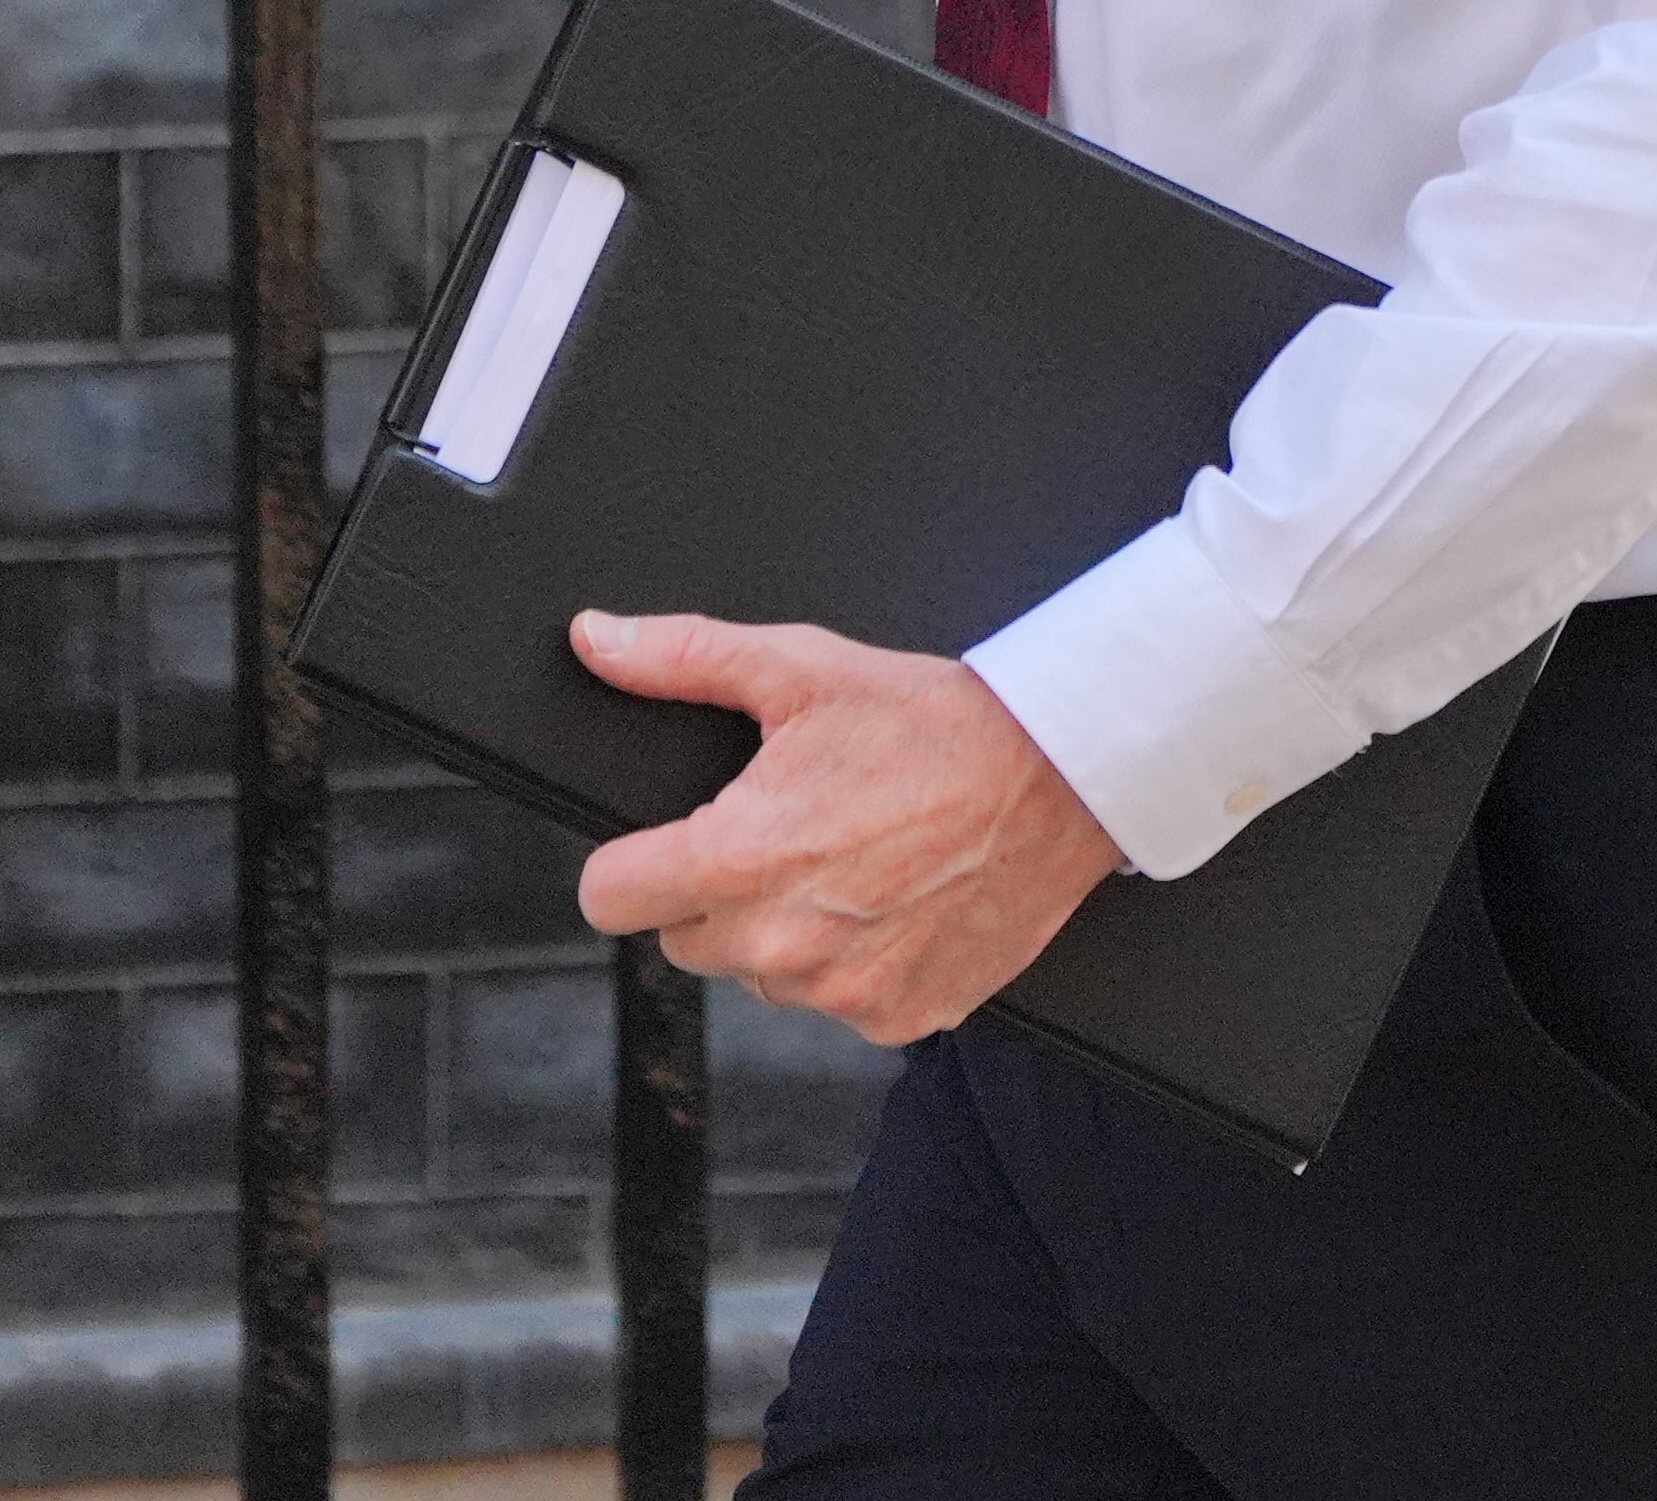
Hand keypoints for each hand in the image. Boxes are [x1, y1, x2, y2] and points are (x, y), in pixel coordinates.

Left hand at [569, 610, 1122, 1043]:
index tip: (668, 841)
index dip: (631, 862)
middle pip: (685, 939)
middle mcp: (781, 943)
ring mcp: (842, 993)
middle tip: (793, 831)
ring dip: (788, 931)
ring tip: (856, 860)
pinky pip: (840, 1002)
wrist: (1060, 774)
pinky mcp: (899, 1017)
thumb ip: (683, 657)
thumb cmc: (934, 719)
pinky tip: (898, 901)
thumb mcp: (803, 668)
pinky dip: (858, 963)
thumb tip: (596, 640)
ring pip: (763, 975)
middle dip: (717, 891)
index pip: (609, 899)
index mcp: (739, 859)